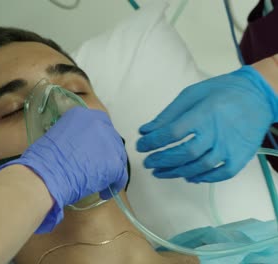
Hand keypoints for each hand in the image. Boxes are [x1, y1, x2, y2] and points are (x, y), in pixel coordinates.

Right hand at [0, 107, 128, 232]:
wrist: (46, 173)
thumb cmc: (43, 159)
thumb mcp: (56, 136)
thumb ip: (72, 137)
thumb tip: (78, 148)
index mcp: (81, 114)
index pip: (98, 124)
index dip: (96, 140)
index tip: (92, 150)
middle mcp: (98, 123)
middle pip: (110, 138)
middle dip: (105, 153)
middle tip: (97, 166)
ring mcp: (109, 142)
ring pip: (118, 155)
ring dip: (110, 167)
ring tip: (101, 180)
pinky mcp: (114, 161)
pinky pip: (120, 174)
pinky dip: (114, 184)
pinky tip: (104, 191)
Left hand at [137, 66, 277, 182]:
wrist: (258, 95)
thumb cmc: (221, 92)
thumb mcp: (191, 95)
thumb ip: (168, 114)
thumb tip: (145, 130)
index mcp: (203, 114)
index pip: (171, 133)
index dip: (152, 142)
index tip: (140, 145)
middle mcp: (216, 133)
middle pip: (184, 153)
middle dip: (161, 160)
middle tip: (147, 163)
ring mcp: (230, 147)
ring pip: (200, 166)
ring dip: (176, 172)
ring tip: (160, 173)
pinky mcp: (241, 157)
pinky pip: (221, 174)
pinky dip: (203, 178)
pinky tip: (189, 177)